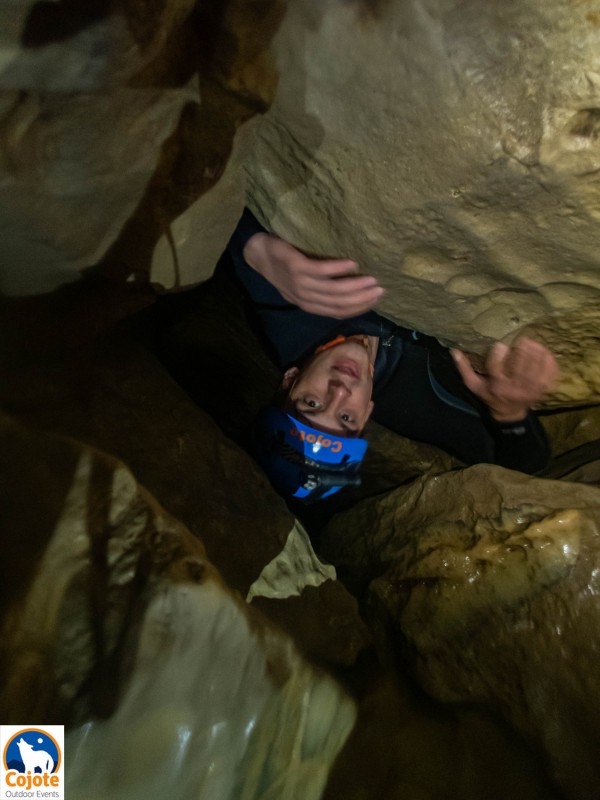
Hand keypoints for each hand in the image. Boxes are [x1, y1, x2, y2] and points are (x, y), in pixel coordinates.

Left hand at [243, 232, 383, 318]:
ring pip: (333, 290)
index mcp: (308, 305)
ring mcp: (301, 284)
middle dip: (362, 298)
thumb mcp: (302, 286)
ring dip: (355, 286)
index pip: (338, 312)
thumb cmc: (284, 268)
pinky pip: (321, 270)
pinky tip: (353, 264)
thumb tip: (349, 290)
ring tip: (372, 280)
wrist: (259, 254)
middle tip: (381, 290)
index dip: (359, 308)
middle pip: (339, 303)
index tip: (376, 300)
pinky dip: (339, 268)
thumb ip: (321, 291)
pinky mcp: (297, 268)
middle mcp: (306, 298)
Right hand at [450, 337, 558, 421]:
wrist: (509, 413)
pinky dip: (550, 361)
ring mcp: (531, 390)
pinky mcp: (543, 389)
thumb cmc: (490, 395)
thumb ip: (464, 368)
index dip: (498, 354)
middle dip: (522, 351)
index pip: (497, 369)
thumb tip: (454, 351)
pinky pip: (550, 374)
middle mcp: (515, 389)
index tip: (499, 345)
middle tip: (521, 340)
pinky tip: (545, 351)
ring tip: (532, 342)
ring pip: (537, 368)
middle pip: (521, 367)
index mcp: (497, 386)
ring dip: (536, 353)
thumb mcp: (474, 385)